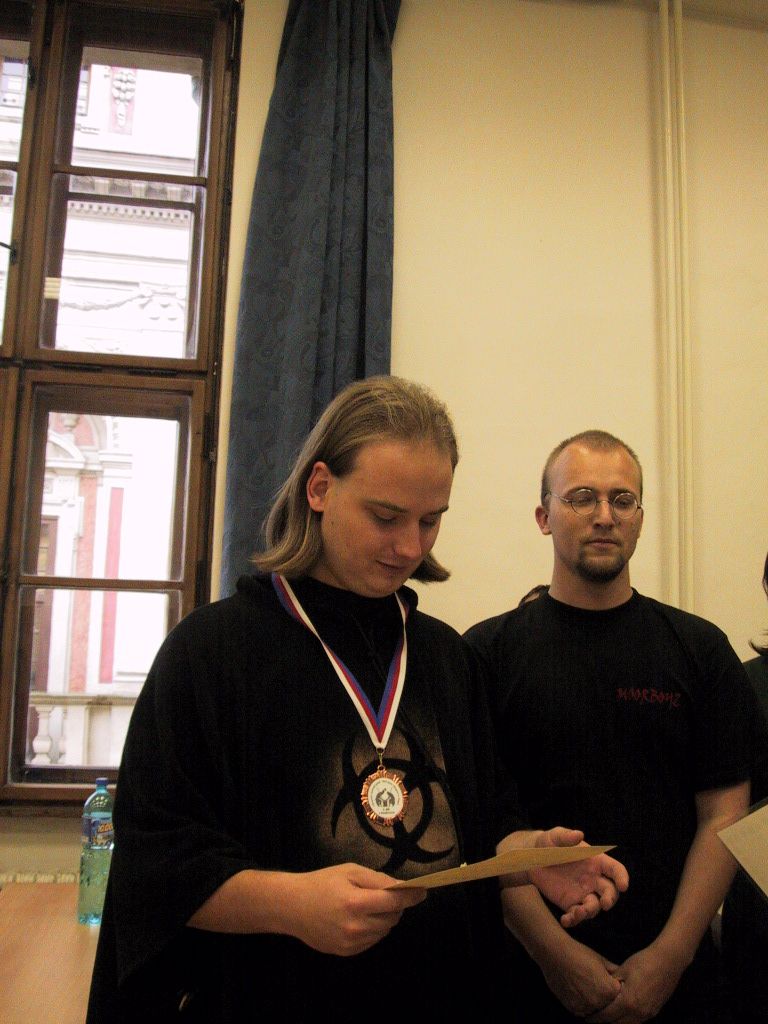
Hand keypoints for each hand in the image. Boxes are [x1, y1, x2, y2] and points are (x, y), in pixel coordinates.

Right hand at [287, 863, 425, 955]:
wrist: (292, 907)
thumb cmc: (322, 883)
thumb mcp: (349, 871)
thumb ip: (377, 880)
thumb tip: (402, 887)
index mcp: (356, 902)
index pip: (394, 902)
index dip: (411, 896)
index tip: (422, 891)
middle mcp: (355, 926)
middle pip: (392, 918)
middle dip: (396, 906)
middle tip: (388, 895)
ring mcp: (351, 943)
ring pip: (384, 931)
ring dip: (385, 918)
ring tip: (369, 905)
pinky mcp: (347, 952)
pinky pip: (372, 940)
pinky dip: (374, 929)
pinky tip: (360, 918)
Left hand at [528, 827, 629, 927]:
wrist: (533, 859)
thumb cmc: (548, 844)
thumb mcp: (555, 837)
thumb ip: (566, 836)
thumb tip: (579, 834)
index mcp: (595, 861)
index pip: (615, 870)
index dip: (622, 877)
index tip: (623, 886)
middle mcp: (593, 879)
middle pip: (610, 892)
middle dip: (610, 899)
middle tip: (605, 904)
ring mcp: (583, 892)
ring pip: (594, 906)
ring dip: (590, 911)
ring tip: (578, 912)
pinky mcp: (570, 903)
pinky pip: (576, 915)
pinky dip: (573, 920)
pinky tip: (565, 920)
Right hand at [537, 934, 621, 1017]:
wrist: (555, 953)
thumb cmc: (579, 953)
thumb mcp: (601, 960)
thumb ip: (615, 972)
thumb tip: (624, 978)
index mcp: (609, 990)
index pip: (620, 997)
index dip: (615, 988)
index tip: (610, 981)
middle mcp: (599, 1001)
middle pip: (608, 1005)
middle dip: (605, 997)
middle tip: (596, 984)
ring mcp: (585, 1007)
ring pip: (596, 1010)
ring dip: (595, 1003)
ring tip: (587, 987)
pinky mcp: (573, 1008)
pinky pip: (583, 1011)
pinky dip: (583, 1004)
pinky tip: (579, 990)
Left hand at [585, 943, 683, 1022]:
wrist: (668, 962)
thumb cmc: (643, 962)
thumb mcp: (623, 970)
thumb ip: (612, 984)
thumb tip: (600, 990)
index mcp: (627, 1002)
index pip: (607, 1016)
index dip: (596, 1018)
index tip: (587, 1017)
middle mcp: (638, 1013)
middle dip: (605, 1022)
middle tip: (594, 1018)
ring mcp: (647, 1014)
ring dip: (617, 1023)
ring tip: (607, 1017)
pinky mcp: (654, 1012)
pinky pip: (637, 1021)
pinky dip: (628, 1020)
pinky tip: (622, 1014)